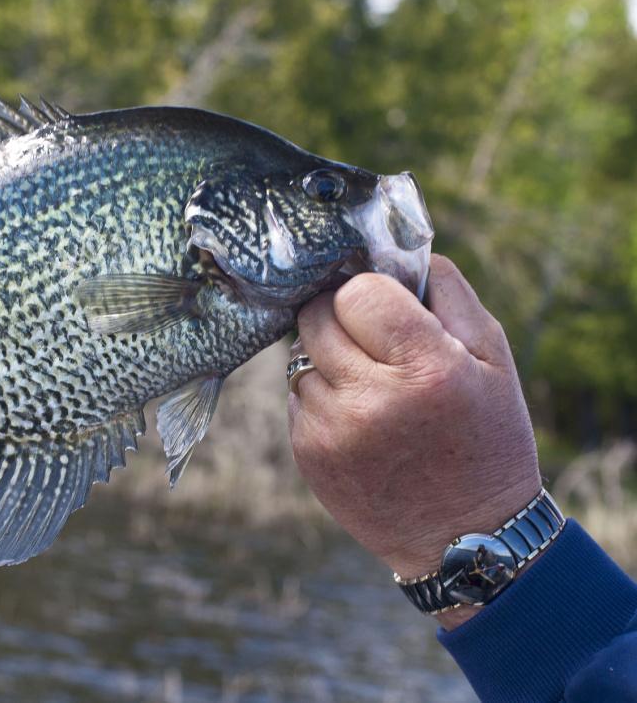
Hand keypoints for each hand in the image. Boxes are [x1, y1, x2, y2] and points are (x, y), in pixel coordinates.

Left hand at [288, 254, 542, 628]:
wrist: (464, 538)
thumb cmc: (485, 438)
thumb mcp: (494, 360)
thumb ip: (448, 295)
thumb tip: (397, 251)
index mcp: (425, 369)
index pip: (358, 292)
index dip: (369, 293)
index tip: (382, 308)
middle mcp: (371, 400)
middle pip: (317, 317)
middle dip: (338, 316)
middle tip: (366, 337)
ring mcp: (332, 430)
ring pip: (299, 356)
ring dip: (326, 358)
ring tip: (368, 385)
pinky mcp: (309, 454)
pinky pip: (296, 396)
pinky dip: (319, 395)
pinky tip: (356, 418)